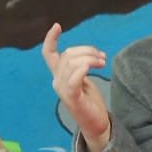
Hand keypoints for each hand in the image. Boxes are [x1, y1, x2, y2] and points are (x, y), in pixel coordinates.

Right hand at [42, 22, 109, 151]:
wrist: (96, 125)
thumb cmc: (90, 102)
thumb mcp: (84, 80)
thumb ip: (80, 66)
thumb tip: (89, 53)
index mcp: (59, 76)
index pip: (48, 54)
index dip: (50, 39)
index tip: (57, 26)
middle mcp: (58, 81)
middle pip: (68, 55)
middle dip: (87, 50)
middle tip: (102, 57)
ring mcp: (63, 90)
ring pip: (72, 63)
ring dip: (90, 58)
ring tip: (102, 62)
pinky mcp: (72, 98)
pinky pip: (74, 78)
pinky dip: (83, 69)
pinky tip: (93, 67)